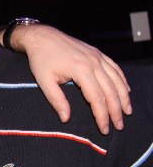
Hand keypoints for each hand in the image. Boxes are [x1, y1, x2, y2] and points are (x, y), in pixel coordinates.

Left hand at [11, 24, 130, 133]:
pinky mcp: (96, 52)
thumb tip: (66, 119)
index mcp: (80, 70)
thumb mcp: (44, 81)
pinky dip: (122, 79)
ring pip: (116, 79)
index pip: (97, 98)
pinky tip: (125, 89)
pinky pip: (114, 67)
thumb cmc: (40, 59)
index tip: (104, 129)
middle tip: (119, 126)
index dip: (102, 116)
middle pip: (111, 91)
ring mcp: (96, 56)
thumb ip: (56, 100)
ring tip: (127, 111)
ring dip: (123, 97)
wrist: (41, 37)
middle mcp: (93, 62)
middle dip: (116, 111)